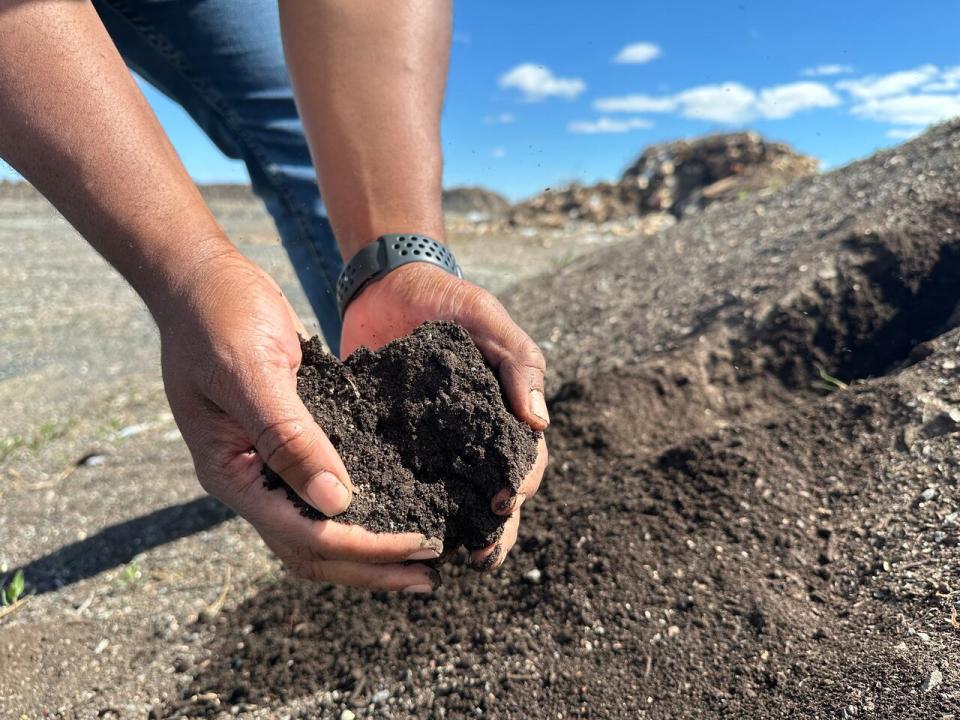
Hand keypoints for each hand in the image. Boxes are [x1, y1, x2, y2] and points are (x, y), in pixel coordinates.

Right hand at [156, 249, 441, 591]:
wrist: (202, 278)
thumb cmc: (219, 315)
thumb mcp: (250, 372)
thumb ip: (288, 437)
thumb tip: (337, 502)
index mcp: (232, 472)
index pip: (305, 534)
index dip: (365, 547)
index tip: (420, 544)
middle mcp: (249, 478)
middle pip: (313, 547)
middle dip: (371, 565)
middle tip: (431, 574)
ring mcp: (266, 463)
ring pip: (319, 526)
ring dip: (367, 547)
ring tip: (420, 559)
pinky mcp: (288, 439)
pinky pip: (325, 488)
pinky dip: (360, 506)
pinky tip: (400, 505)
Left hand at [341, 262, 549, 569]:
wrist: (386, 287)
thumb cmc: (446, 299)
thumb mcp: (485, 317)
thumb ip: (517, 359)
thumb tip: (540, 420)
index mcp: (503, 412)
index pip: (525, 457)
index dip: (521, 483)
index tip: (506, 503)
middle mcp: (473, 436)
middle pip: (493, 492)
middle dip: (493, 527)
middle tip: (480, 555)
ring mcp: (435, 445)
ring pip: (454, 499)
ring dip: (457, 531)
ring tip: (448, 563)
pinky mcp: (396, 446)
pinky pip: (406, 484)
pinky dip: (409, 511)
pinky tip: (399, 536)